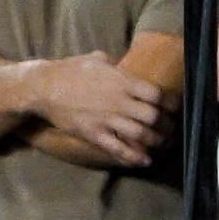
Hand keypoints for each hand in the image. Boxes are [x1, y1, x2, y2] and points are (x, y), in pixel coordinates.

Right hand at [31, 51, 165, 166]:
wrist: (44, 87)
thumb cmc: (70, 69)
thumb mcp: (98, 59)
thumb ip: (117, 66)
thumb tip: (126, 69)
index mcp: (122, 80)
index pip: (156, 94)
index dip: (170, 103)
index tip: (175, 107)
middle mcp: (118, 101)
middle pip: (152, 116)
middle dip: (166, 125)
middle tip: (172, 128)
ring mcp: (106, 119)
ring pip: (140, 135)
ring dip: (155, 141)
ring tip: (162, 143)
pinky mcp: (94, 133)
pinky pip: (118, 148)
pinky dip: (134, 156)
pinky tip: (145, 160)